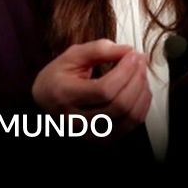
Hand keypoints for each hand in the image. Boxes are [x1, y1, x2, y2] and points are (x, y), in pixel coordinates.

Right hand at [31, 39, 150, 139]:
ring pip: (127, 118)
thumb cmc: (59, 76)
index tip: (132, 55)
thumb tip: (127, 50)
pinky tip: (141, 91)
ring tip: (141, 75)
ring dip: (142, 93)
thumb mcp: (73, 55)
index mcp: (65, 94)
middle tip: (140, 62)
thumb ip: (99, 49)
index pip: (104, 89)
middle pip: (119, 105)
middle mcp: (75, 119)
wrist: (45, 99)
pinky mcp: (101, 138)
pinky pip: (130, 126)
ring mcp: (88, 133)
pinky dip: (141, 108)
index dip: (125, 71)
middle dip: (136, 80)